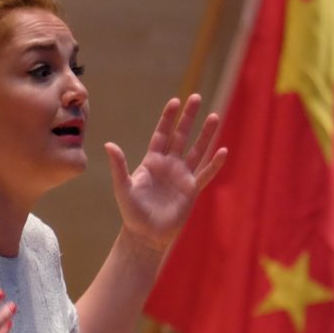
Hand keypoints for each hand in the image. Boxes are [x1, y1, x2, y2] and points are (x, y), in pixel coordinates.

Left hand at [103, 94, 227, 252]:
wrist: (146, 235)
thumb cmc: (132, 212)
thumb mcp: (123, 187)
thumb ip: (119, 166)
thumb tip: (109, 145)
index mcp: (152, 161)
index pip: (162, 134)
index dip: (168, 118)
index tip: (175, 101)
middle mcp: (169, 165)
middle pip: (181, 136)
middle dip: (189, 117)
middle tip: (196, 97)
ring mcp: (182, 176)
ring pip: (197, 150)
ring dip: (205, 134)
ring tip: (214, 116)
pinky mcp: (192, 190)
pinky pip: (206, 173)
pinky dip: (215, 163)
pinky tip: (223, 150)